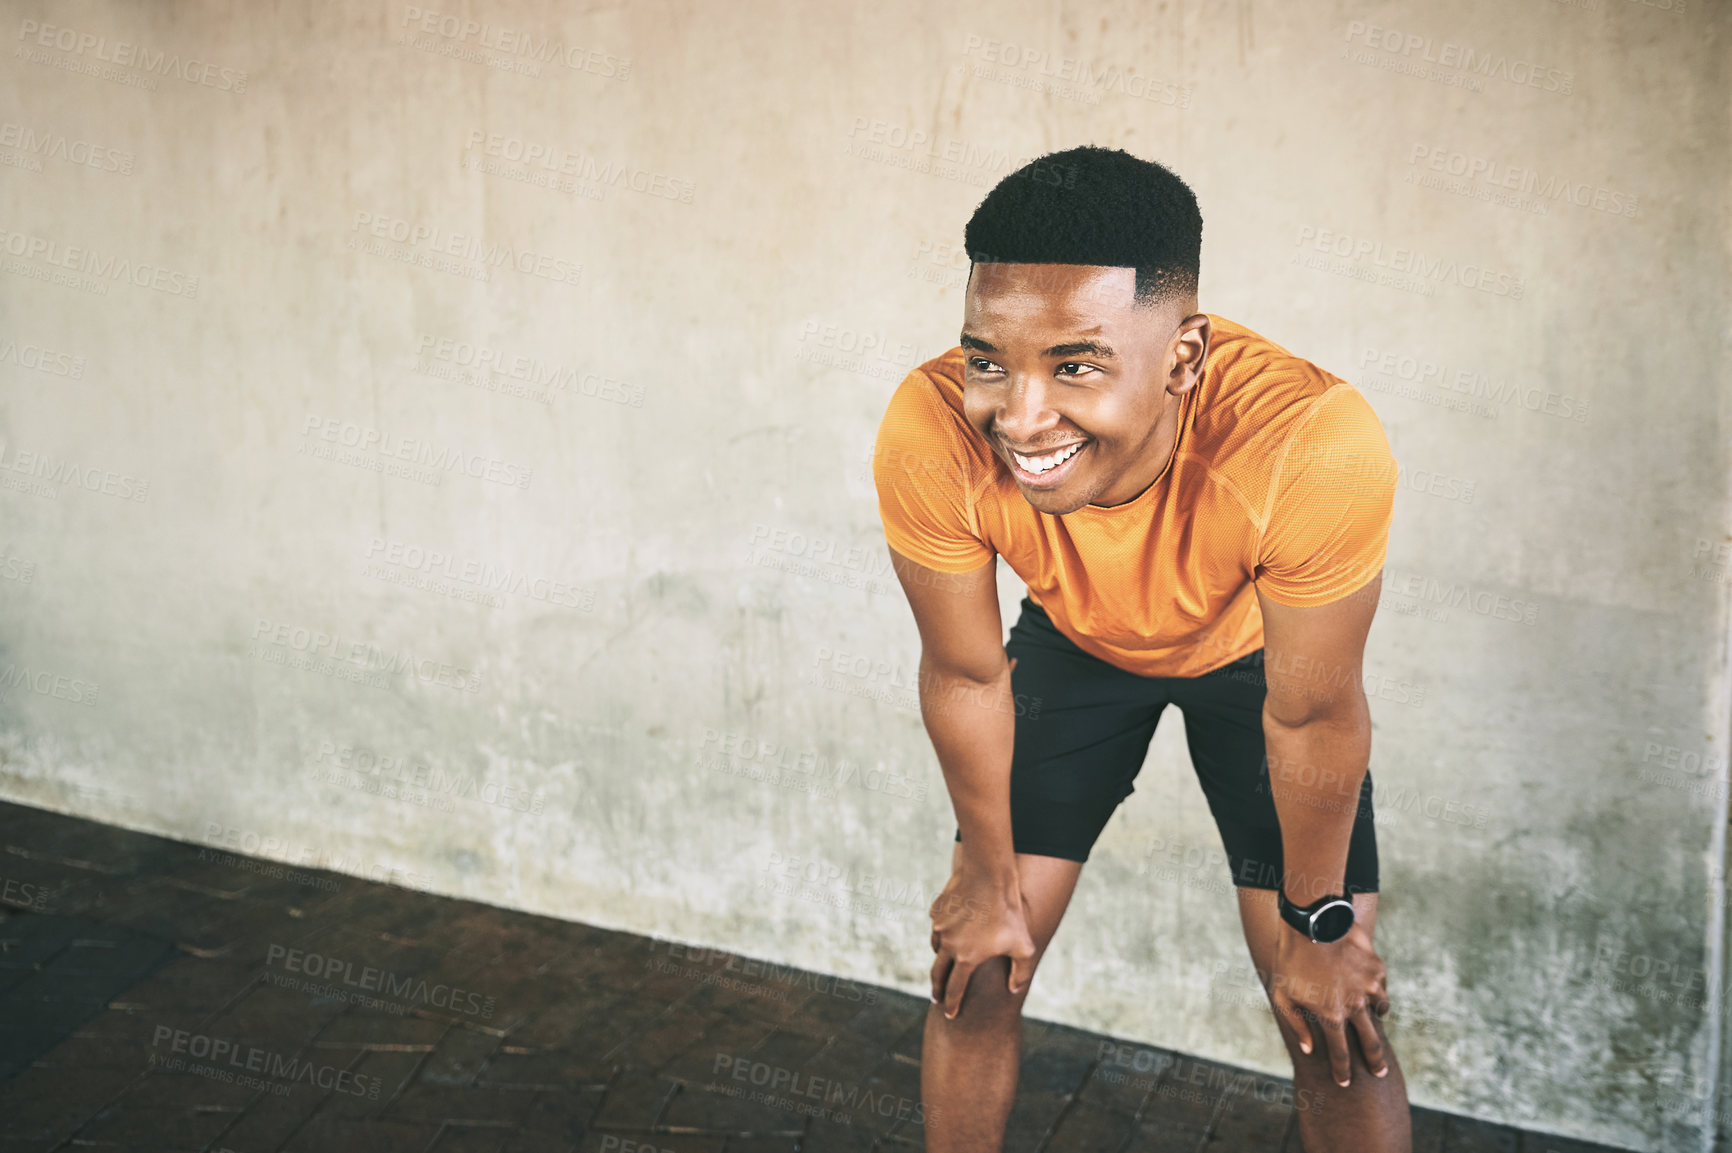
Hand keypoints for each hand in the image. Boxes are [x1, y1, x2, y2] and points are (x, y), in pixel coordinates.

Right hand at [929, 855, 1035, 1019]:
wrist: (989, 876)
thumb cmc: (1009, 913)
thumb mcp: (1024, 947)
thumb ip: (1020, 973)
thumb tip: (1013, 990)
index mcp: (966, 958)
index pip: (955, 989)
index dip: (952, 1004)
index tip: (949, 1014)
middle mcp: (948, 945)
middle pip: (938, 973)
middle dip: (937, 989)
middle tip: (936, 998)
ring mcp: (940, 926)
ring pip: (936, 946)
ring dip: (940, 957)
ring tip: (945, 961)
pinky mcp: (938, 909)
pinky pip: (937, 924)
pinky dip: (941, 931)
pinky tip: (949, 929)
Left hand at [1268, 918, 1390, 1086]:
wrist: (1312, 922)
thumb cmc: (1290, 959)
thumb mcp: (1283, 995)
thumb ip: (1297, 1025)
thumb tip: (1311, 1049)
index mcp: (1331, 1015)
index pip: (1341, 1054)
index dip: (1343, 1072)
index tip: (1345, 1083)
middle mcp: (1355, 1006)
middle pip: (1370, 1044)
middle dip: (1375, 1062)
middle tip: (1380, 1072)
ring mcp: (1370, 988)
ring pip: (1381, 1013)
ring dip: (1376, 1020)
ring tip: (1370, 1022)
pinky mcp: (1378, 970)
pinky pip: (1381, 989)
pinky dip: (1376, 993)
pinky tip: (1367, 990)